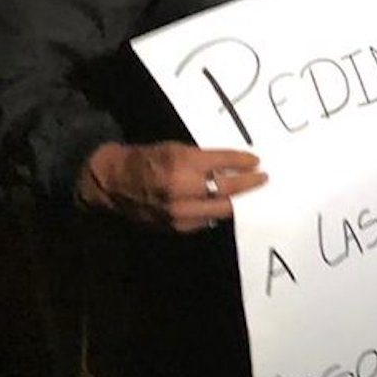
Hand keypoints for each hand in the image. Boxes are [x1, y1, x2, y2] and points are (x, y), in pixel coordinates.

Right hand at [80, 141, 265, 232]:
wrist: (112, 182)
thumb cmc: (146, 160)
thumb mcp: (175, 149)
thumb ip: (203, 159)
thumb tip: (232, 165)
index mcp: (181, 165)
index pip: (222, 163)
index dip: (243, 162)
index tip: (257, 161)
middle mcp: (182, 190)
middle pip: (227, 191)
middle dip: (248, 185)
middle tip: (263, 179)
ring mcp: (180, 212)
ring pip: (220, 209)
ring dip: (237, 201)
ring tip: (252, 194)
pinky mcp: (176, 227)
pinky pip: (206, 220)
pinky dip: (217, 211)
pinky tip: (227, 205)